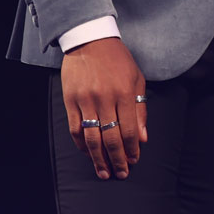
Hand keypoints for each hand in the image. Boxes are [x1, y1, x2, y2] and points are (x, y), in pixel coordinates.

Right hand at [61, 37, 147, 179]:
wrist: (90, 40)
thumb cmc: (118, 60)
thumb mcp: (137, 80)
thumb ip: (140, 110)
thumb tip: (143, 138)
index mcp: (125, 93)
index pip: (129, 130)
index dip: (132, 149)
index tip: (134, 161)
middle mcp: (105, 99)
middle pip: (111, 138)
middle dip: (117, 159)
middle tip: (121, 173)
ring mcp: (86, 100)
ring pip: (92, 137)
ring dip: (98, 158)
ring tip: (104, 172)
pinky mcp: (70, 100)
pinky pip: (76, 128)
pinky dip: (81, 144)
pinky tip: (88, 153)